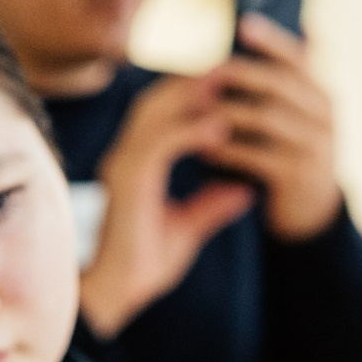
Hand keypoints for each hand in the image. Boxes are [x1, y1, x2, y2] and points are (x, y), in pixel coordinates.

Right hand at [78, 74, 254, 338]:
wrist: (115, 294)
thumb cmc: (142, 266)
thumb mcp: (187, 230)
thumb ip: (212, 206)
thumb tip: (245, 190)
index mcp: (137, 163)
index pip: (162, 113)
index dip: (192, 93)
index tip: (230, 83)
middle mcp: (125, 156)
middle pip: (156, 102)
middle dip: (193, 81)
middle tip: (233, 66)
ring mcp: (123, 165)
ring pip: (155, 114)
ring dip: (193, 96)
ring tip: (230, 82)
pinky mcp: (128, 182)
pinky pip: (159, 144)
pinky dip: (189, 131)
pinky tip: (219, 127)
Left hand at [207, 16, 341, 243]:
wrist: (309, 210)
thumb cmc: (287, 152)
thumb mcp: (292, 115)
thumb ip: (278, 81)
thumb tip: (257, 29)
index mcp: (320, 95)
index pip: (299, 58)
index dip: (272, 40)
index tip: (243, 24)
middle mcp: (324, 116)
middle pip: (279, 84)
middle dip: (237, 74)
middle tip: (203, 73)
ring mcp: (316, 146)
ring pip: (266, 118)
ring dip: (225, 112)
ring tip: (193, 112)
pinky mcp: (299, 176)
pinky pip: (258, 155)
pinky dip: (227, 150)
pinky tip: (203, 149)